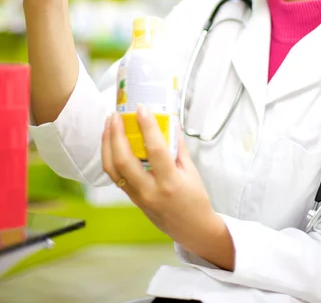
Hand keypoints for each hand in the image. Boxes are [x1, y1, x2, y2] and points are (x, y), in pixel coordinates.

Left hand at [102, 108, 233, 268]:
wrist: (192, 230)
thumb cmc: (195, 200)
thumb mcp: (192, 171)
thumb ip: (178, 147)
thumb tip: (169, 123)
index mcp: (170, 182)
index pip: (155, 150)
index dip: (147, 126)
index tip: (142, 109)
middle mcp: (150, 191)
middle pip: (124, 160)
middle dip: (116, 134)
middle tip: (116, 115)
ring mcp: (138, 197)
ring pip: (113, 169)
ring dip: (107, 144)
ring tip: (109, 124)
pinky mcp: (132, 199)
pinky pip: (115, 176)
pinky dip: (110, 156)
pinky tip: (111, 142)